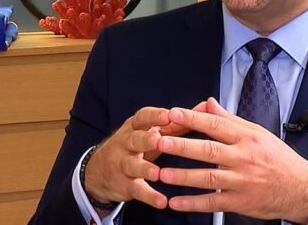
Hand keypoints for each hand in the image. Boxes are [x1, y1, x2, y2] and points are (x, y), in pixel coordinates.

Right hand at [84, 102, 206, 208]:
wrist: (100, 170)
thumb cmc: (136, 145)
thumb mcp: (152, 131)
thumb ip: (179, 121)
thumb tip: (207, 106)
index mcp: (136, 127)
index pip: (142, 117)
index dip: (154, 116)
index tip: (168, 114)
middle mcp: (126, 143)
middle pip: (134, 139)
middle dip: (145, 139)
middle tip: (158, 140)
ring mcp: (123, 164)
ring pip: (132, 165)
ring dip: (145, 169)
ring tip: (157, 173)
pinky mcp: (124, 184)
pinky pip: (136, 190)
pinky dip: (149, 196)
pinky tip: (162, 201)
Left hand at [157, 98, 307, 221]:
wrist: (301, 188)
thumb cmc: (279, 159)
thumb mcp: (258, 133)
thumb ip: (230, 119)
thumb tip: (209, 103)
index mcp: (246, 138)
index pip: (216, 124)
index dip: (193, 119)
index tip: (174, 114)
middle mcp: (243, 158)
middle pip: (208, 150)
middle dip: (182, 146)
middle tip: (161, 141)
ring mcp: (241, 181)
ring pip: (207, 177)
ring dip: (182, 175)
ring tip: (161, 172)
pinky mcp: (240, 202)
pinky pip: (213, 203)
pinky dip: (193, 203)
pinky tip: (176, 201)